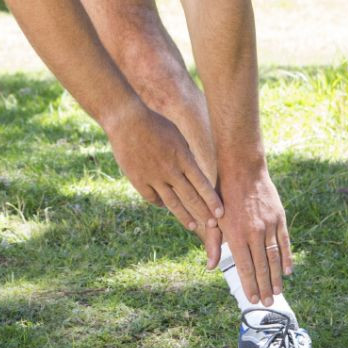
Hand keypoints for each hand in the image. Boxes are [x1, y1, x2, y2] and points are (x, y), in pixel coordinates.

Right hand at [104, 100, 223, 259]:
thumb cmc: (155, 124)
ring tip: (192, 226)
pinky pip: (152, 198)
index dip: (212, 200)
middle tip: (213, 226)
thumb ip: (186, 156)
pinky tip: (165, 207)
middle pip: (190, 197)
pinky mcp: (138, 179)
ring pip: (172, 202)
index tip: (221, 213)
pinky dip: (160, 203)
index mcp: (182, 157)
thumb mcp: (177, 137)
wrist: (127, 120)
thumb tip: (195, 171)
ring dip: (184, 216)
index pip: (202, 184)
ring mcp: (153, 176)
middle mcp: (170, 170)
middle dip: (203, 213)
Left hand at [217, 166, 291, 306]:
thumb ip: (213, 243)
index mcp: (236, 234)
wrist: (241, 168)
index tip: (252, 299)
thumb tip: (211, 267)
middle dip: (264, 287)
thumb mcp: (213, 218)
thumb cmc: (222, 193)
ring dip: (277, 277)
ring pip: (275, 257)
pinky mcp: (279, 217)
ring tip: (278, 292)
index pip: (244, 266)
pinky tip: (289, 271)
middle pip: (261, 266)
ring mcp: (268, 225)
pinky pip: (285, 242)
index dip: (249, 284)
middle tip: (267, 304)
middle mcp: (254, 232)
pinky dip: (287, 258)